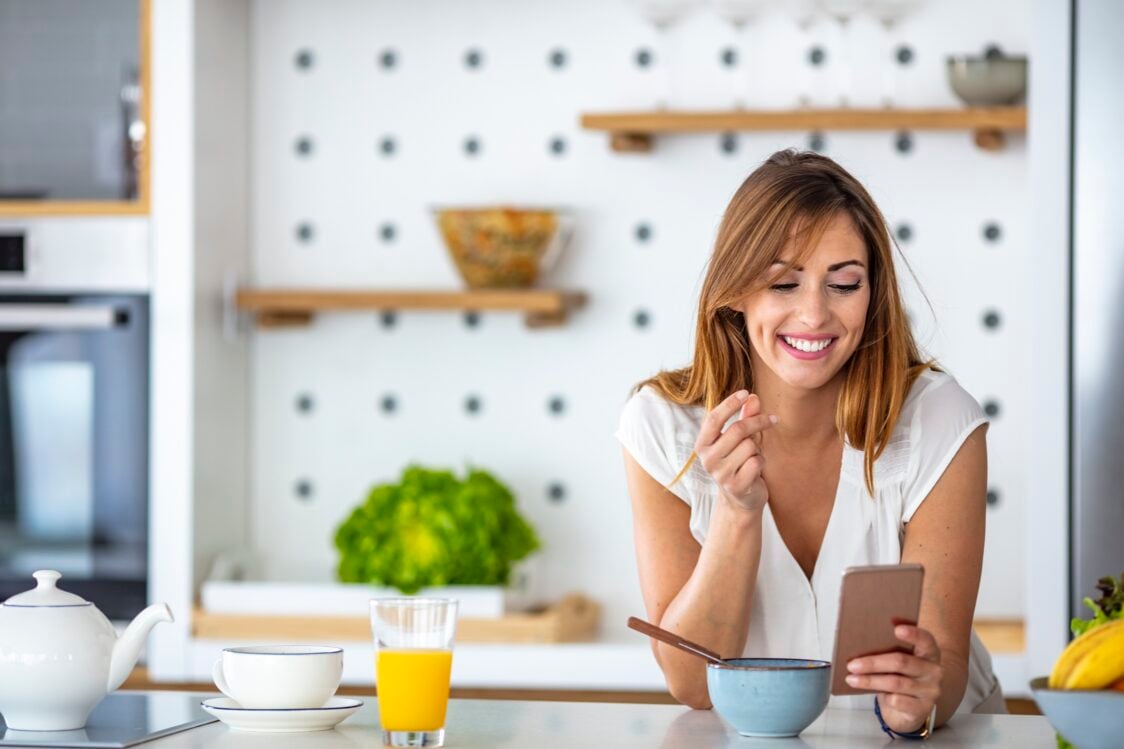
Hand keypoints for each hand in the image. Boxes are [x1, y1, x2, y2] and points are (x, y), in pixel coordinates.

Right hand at [694, 390, 776, 514]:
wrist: (740, 499)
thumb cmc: (739, 462)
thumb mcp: (740, 439)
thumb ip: (745, 418)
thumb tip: (752, 398)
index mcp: (702, 444)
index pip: (713, 418)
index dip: (729, 404)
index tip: (745, 392)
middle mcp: (707, 459)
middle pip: (737, 429)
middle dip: (758, 422)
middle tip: (772, 420)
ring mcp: (720, 474)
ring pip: (750, 446)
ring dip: (758, 448)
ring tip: (753, 456)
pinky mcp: (735, 486)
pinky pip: (756, 462)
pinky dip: (761, 462)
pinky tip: (756, 469)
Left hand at [846, 625, 942, 733]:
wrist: (908, 707)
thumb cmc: (899, 676)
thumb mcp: (898, 660)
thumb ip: (888, 650)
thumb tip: (860, 643)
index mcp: (929, 652)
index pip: (925, 640)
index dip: (913, 634)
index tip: (896, 629)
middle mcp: (933, 670)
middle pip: (902, 662)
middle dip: (874, 663)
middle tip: (852, 665)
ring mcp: (930, 690)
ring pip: (896, 683)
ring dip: (870, 681)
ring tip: (852, 678)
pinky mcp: (923, 708)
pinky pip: (898, 701)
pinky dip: (883, 697)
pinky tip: (871, 693)